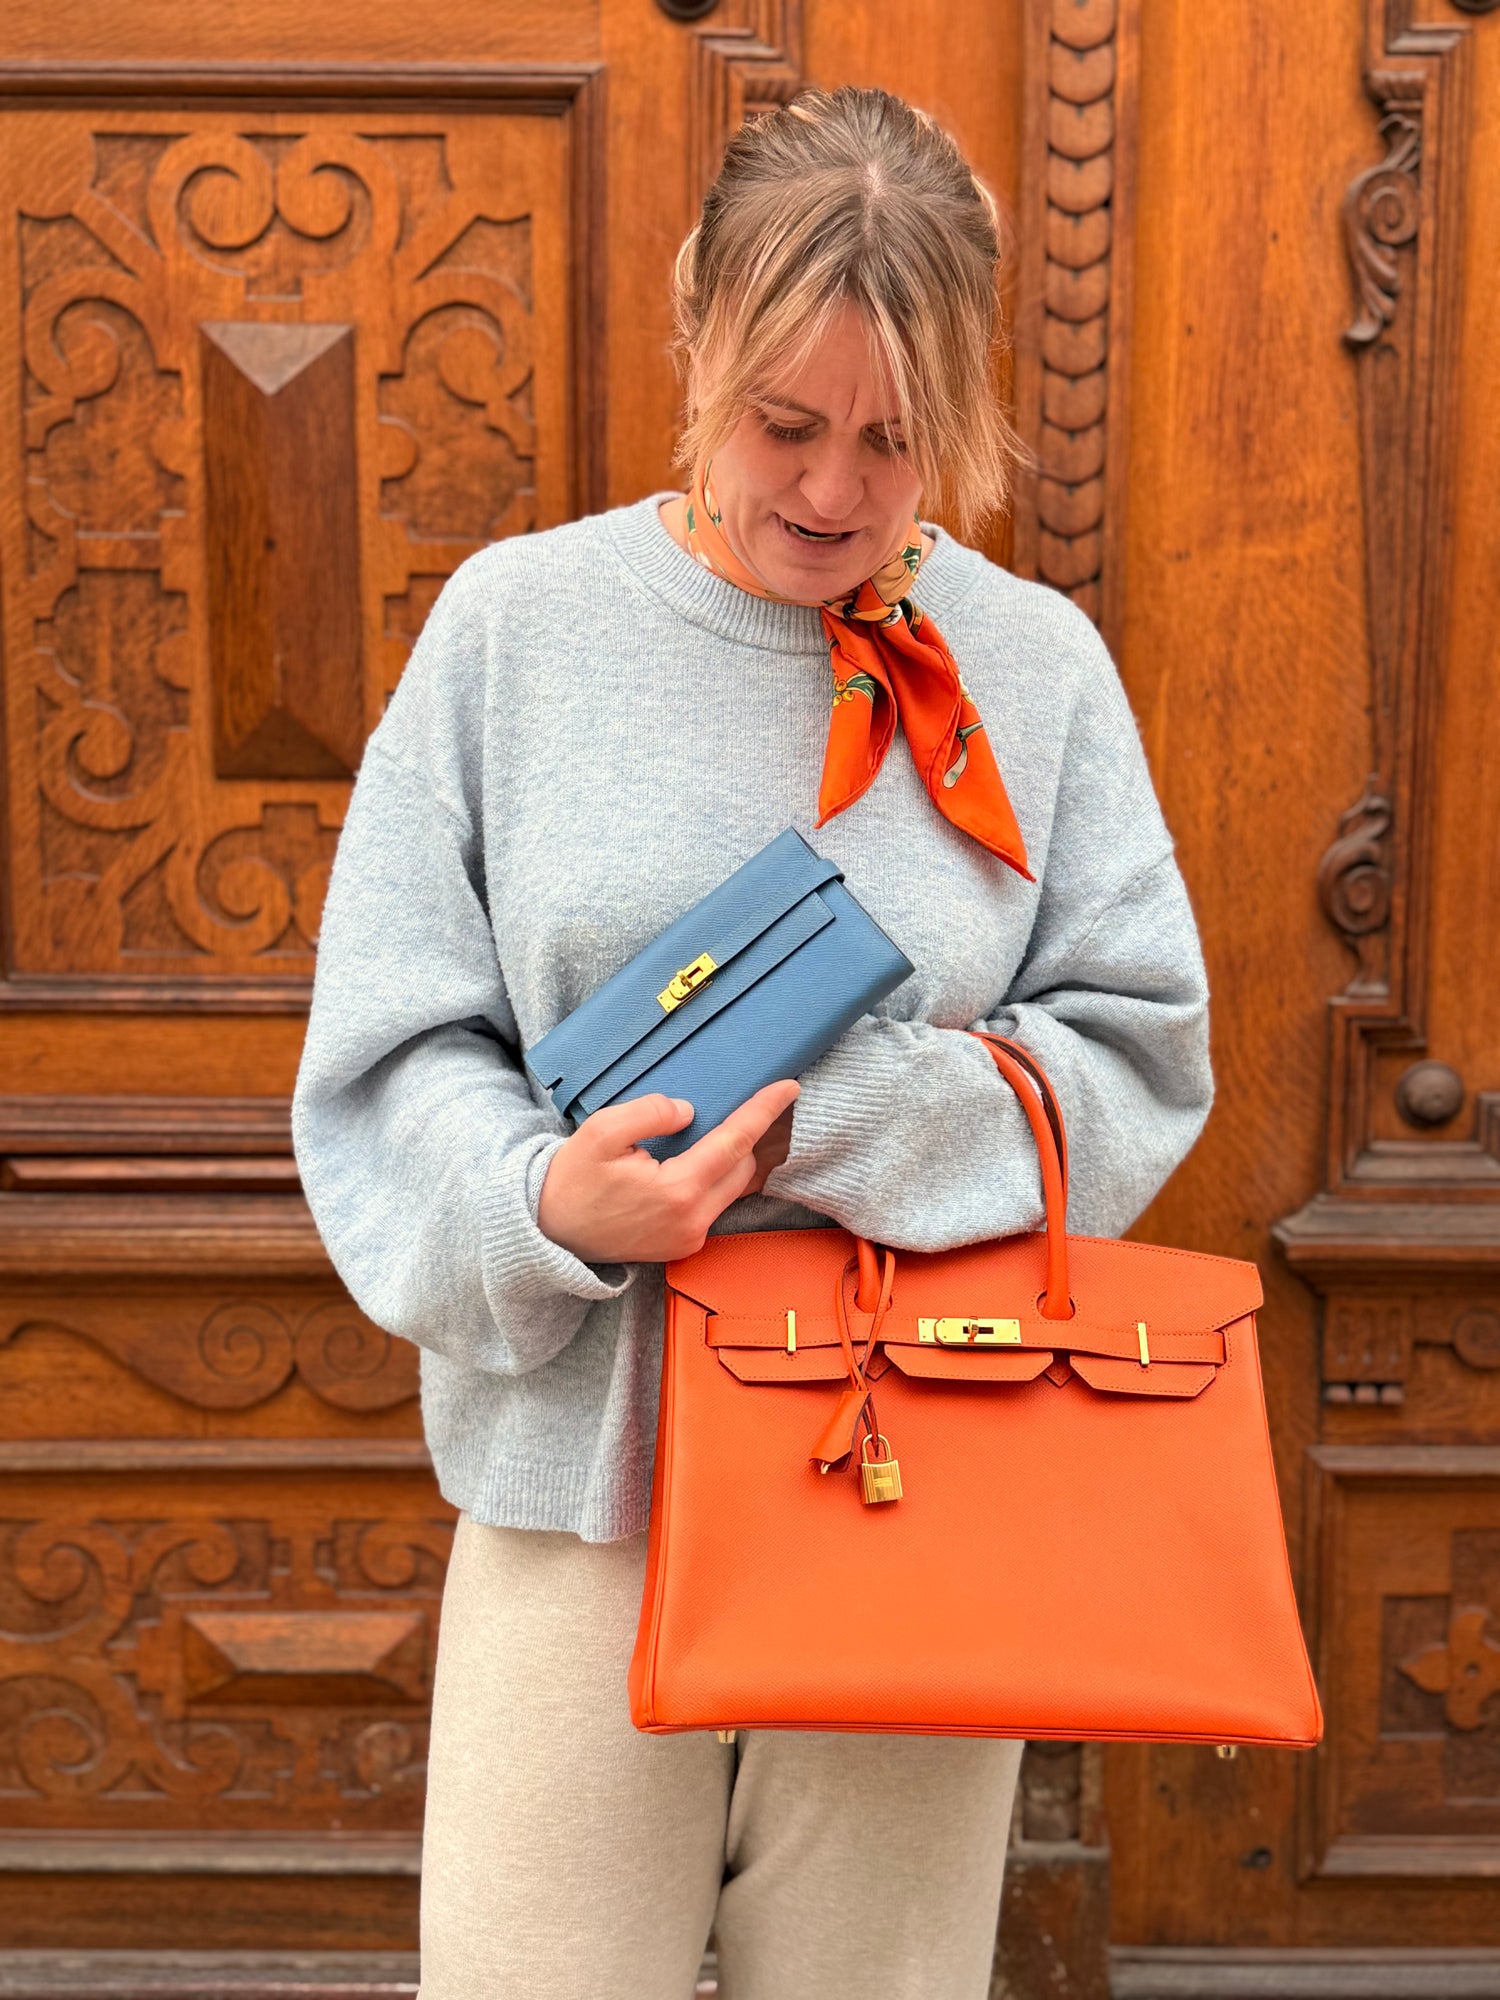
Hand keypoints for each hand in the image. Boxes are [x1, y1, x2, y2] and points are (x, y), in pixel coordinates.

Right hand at [536, 1080, 800, 1265]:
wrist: (550, 1233)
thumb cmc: (572, 1180)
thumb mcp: (601, 1132)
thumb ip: (649, 1113)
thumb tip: (688, 1111)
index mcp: (677, 1191)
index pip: (735, 1143)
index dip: (763, 1111)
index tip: (789, 1088)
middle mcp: (693, 1221)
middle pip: (742, 1167)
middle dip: (742, 1135)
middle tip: (730, 1108)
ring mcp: (690, 1238)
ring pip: (731, 1187)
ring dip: (726, 1159)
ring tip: (699, 1138)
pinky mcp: (684, 1247)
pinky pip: (713, 1205)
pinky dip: (710, 1180)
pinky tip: (685, 1166)